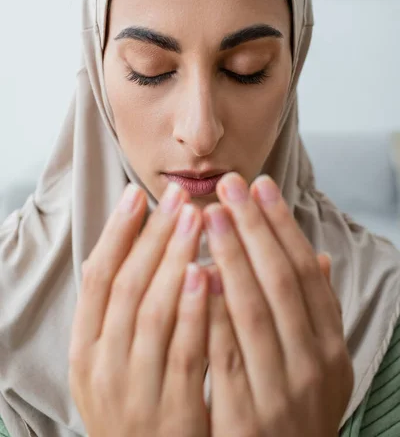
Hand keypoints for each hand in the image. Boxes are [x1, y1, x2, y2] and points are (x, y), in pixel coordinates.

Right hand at [69, 182, 209, 436]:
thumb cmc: (139, 402)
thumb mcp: (116, 360)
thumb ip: (125, 311)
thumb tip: (143, 243)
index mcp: (85, 349)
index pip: (96, 278)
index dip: (116, 233)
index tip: (137, 194)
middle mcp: (102, 367)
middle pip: (126, 286)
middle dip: (153, 235)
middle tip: (179, 195)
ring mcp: (134, 392)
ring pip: (151, 312)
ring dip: (173, 259)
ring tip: (196, 217)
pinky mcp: (171, 414)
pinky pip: (183, 352)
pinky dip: (193, 309)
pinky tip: (206, 272)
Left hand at [203, 172, 352, 436]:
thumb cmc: (295, 410)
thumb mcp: (320, 364)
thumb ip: (317, 312)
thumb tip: (319, 257)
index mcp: (330, 346)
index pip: (305, 272)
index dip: (282, 226)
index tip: (260, 187)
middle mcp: (312, 364)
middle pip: (280, 281)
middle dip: (254, 227)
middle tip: (229, 185)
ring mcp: (281, 391)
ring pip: (253, 310)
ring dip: (231, 257)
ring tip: (209, 214)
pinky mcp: (246, 416)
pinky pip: (224, 353)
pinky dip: (210, 311)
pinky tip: (193, 273)